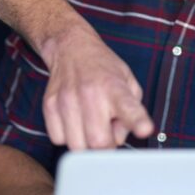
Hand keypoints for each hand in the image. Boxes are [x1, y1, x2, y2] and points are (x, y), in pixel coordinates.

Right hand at [40, 14, 153, 149]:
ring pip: (77, 146)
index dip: (137, 121)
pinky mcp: (49, 105)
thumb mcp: (129, 82)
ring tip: (89, 123)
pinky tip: (74, 120)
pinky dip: (67, 135)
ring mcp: (67, 100)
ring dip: (85, 142)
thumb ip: (132, 113)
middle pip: (98, 142)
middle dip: (105, 145)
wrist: (72, 48)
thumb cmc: (103, 69)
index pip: (129, 108)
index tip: (145, 129)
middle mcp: (91, 93)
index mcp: (115, 87)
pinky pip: (58, 139)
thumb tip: (118, 139)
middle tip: (107, 131)